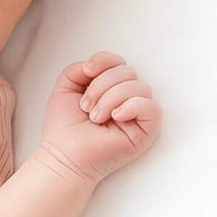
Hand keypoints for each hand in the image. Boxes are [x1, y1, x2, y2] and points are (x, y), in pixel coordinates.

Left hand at [37, 50, 161, 184]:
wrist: (64, 155)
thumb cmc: (64, 126)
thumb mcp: (65, 87)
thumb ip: (78, 68)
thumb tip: (96, 64)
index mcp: (110, 87)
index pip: (118, 61)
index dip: (104, 61)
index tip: (86, 71)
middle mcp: (127, 98)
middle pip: (128, 72)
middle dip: (102, 85)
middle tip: (86, 107)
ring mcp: (137, 114)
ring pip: (140, 87)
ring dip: (111, 99)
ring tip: (96, 117)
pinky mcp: (146, 131)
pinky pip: (152, 108)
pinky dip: (132, 107)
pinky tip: (115, 117)